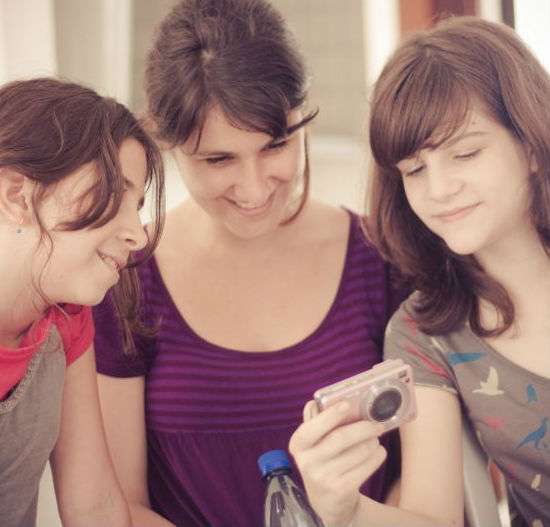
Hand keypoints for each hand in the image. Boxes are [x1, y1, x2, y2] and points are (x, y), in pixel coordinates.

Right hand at [289, 400, 386, 526]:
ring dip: (372, 442)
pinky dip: (376, 457)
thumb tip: (316, 401)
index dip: (330, 415)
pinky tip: (378, 452)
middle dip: (363, 428)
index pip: (311, 427)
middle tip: (378, 424)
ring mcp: (323, 478)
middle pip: (340, 438)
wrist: (327, 502)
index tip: (346, 404)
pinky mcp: (340, 490)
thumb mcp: (314, 444)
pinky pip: (365, 468)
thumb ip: (315, 421)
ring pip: (356, 452)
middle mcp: (307, 462)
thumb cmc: (323, 461)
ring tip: (375, 438)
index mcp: (298, 444)